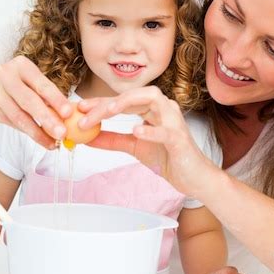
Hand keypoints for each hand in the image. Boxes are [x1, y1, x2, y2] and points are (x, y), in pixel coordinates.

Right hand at [0, 56, 72, 148]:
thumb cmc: (11, 85)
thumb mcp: (26, 82)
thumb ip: (43, 96)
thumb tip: (68, 116)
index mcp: (22, 65)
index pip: (42, 84)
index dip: (56, 99)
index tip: (69, 113)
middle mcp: (6, 75)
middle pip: (30, 101)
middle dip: (48, 118)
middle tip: (62, 133)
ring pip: (19, 116)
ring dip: (38, 132)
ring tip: (53, 142)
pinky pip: (12, 123)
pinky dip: (28, 133)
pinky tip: (41, 140)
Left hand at [79, 86, 216, 198]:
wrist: (194, 178)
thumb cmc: (169, 157)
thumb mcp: (134, 147)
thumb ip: (112, 140)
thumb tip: (87, 137)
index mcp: (152, 108)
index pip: (123, 99)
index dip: (100, 101)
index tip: (79, 107)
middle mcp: (164, 108)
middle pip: (134, 95)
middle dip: (108, 102)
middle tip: (85, 114)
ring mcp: (173, 121)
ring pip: (152, 100)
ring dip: (127, 103)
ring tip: (108, 112)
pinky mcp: (180, 139)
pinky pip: (166, 131)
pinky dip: (151, 130)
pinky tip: (136, 131)